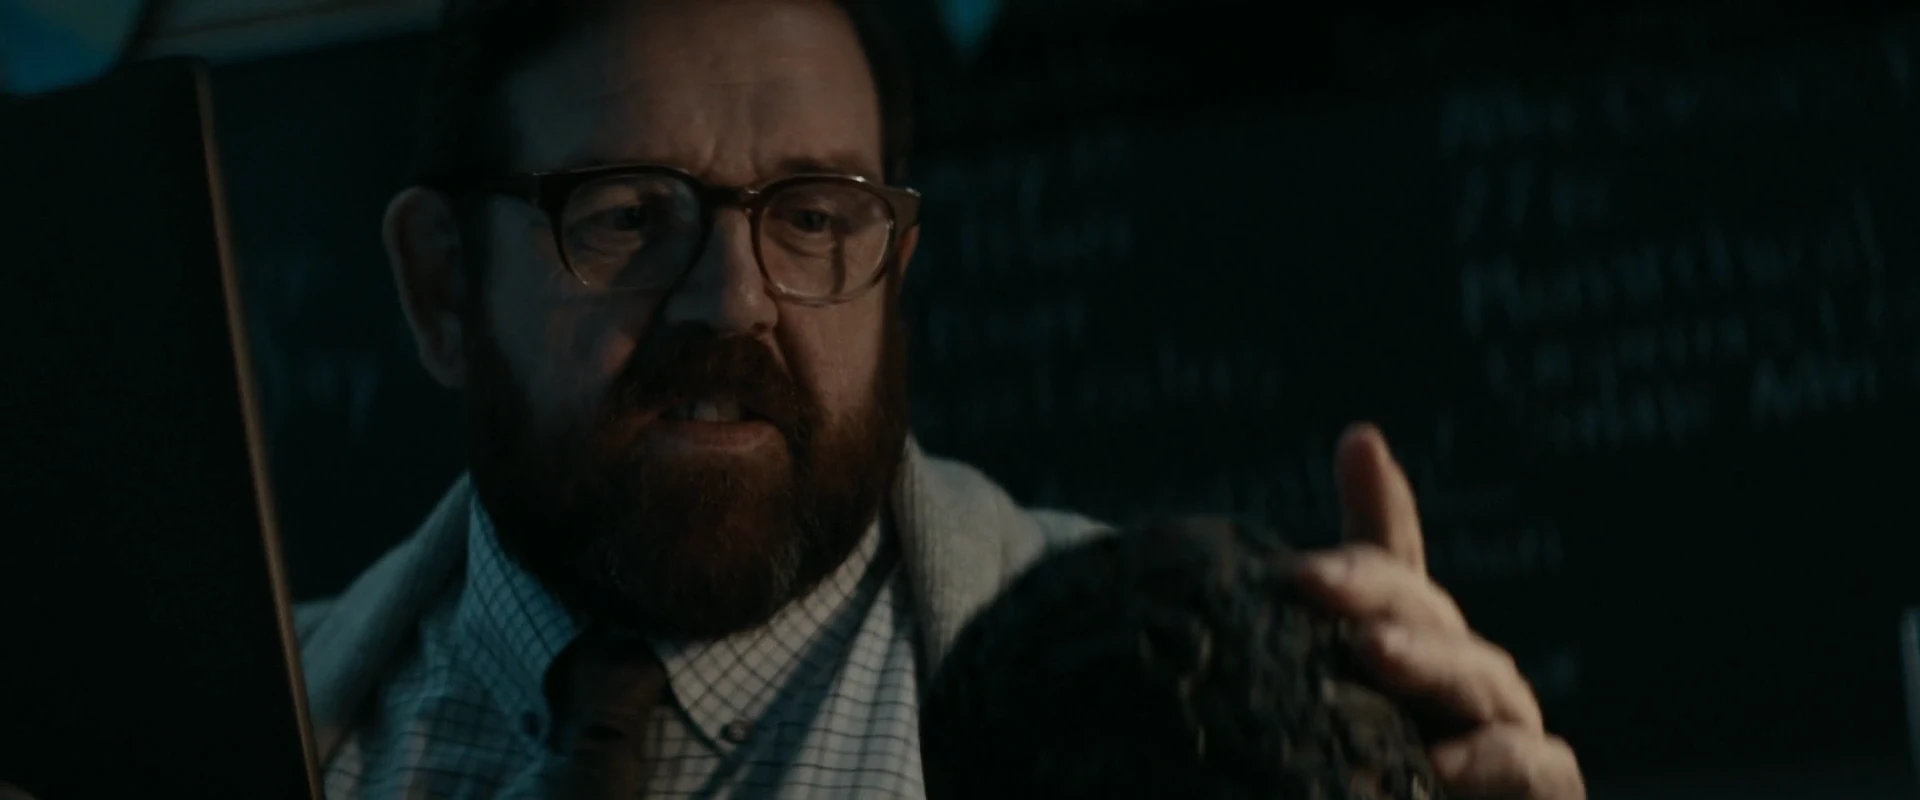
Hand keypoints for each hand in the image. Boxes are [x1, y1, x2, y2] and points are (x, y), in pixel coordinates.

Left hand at [1292, 423, 1585, 798]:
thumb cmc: (1366, 782)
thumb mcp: (1317, 705)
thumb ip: (1321, 619)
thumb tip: (1319, 479)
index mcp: (1411, 647)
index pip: (1395, 569)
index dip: (1377, 507)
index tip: (1354, 445)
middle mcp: (1465, 680)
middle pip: (1429, 618)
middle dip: (1379, 595)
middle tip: (1317, 586)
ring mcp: (1509, 735)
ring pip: (1481, 680)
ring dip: (1429, 663)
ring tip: (1371, 653)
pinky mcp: (1546, 791)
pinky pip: (1533, 767)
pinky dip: (1491, 761)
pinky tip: (1441, 762)